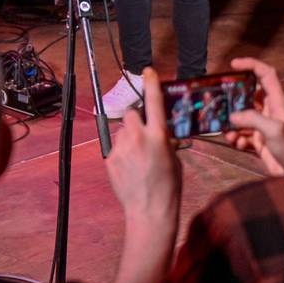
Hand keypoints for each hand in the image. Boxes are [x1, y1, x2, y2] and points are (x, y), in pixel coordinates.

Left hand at [106, 67, 181, 223]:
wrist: (149, 211)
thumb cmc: (168, 187)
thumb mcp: (174, 160)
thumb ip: (166, 141)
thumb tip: (160, 132)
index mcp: (158, 136)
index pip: (154, 103)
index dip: (151, 85)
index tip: (148, 71)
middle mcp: (137, 137)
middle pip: (131, 114)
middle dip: (136, 120)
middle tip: (143, 135)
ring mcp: (121, 147)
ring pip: (121, 131)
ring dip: (128, 138)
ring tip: (137, 159)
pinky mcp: (109, 157)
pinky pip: (115, 146)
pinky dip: (121, 152)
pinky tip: (129, 168)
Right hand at [225, 57, 283, 174]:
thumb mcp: (275, 130)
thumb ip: (252, 119)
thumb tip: (232, 116)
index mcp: (278, 102)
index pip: (266, 75)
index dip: (251, 65)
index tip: (233, 65)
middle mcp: (270, 111)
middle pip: (247, 96)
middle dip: (232, 99)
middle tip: (218, 102)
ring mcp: (263, 126)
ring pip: (240, 117)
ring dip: (231, 123)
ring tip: (227, 131)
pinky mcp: (258, 140)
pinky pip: (240, 134)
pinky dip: (235, 137)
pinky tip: (236, 143)